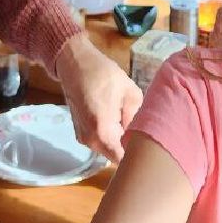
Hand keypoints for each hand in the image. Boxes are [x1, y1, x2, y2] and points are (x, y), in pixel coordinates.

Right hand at [54, 34, 142, 162]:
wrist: (74, 63)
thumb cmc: (102, 73)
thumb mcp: (129, 91)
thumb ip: (137, 116)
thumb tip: (138, 132)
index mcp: (102, 131)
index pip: (122, 159)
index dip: (136, 155)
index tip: (147, 145)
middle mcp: (90, 140)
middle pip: (116, 155)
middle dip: (129, 147)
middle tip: (141, 130)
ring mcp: (83, 138)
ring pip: (108, 149)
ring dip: (119, 140)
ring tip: (127, 120)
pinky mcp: (80, 133)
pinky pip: (101, 141)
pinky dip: (109, 135)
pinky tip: (116, 119)